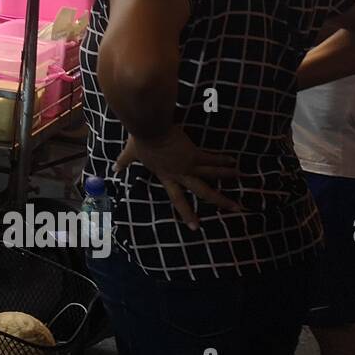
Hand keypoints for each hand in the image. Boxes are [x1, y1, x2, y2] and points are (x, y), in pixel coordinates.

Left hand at [113, 129, 241, 230]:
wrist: (149, 128)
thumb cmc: (140, 139)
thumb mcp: (131, 153)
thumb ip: (124, 162)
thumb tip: (113, 168)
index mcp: (165, 176)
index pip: (177, 199)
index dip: (187, 213)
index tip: (196, 227)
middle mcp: (180, 174)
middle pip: (202, 192)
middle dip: (219, 201)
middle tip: (235, 208)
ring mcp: (188, 164)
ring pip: (212, 174)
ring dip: (227, 176)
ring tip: (240, 178)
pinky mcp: (194, 153)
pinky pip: (212, 158)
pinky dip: (223, 160)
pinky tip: (233, 161)